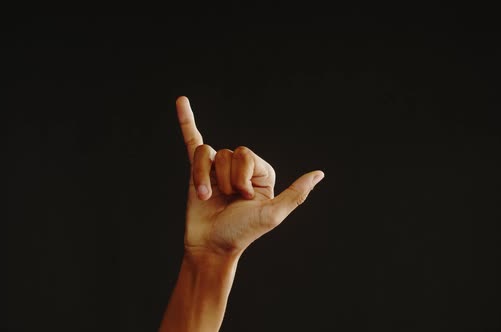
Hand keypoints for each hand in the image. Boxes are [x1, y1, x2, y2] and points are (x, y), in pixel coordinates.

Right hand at [176, 96, 323, 256]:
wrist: (211, 246)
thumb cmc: (242, 233)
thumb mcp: (273, 214)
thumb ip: (296, 194)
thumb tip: (319, 173)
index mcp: (260, 173)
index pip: (246, 155)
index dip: (242, 176)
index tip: (243, 198)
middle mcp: (239, 168)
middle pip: (228, 153)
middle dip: (226, 178)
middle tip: (228, 200)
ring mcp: (217, 169)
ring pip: (207, 154)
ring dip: (205, 178)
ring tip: (207, 197)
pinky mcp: (197, 172)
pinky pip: (192, 141)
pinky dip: (186, 121)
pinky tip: (181, 102)